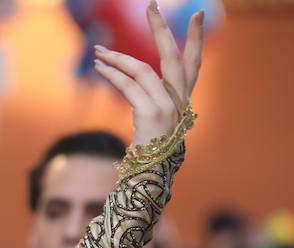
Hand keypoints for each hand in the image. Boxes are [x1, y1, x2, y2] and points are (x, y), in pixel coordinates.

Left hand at [93, 2, 202, 146]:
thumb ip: (152, 103)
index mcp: (184, 102)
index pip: (194, 64)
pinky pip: (129, 86)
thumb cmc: (149, 155)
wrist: (148, 181)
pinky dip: (113, 74)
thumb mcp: (155, 126)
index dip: (197, 39)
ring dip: (118, 58)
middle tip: (152, 5)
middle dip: (162, 29)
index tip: (198, 14)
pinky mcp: (151, 114)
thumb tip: (138, 85)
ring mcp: (168, 107)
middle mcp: (180, 102)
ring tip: (98, 50)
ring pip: (144, 70)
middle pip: (175, 57)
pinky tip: (100, 66)